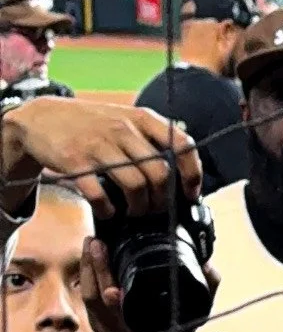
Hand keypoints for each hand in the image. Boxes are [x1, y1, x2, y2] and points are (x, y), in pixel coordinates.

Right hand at [0, 100, 201, 218]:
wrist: (41, 118)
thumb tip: (179, 175)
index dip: (192, 174)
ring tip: (134, 213)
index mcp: (141, 118)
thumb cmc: (90, 125)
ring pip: (136, 186)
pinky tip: (108, 211)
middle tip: (155, 211)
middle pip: (160, 174)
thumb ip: (150, 140)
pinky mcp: (76, 161)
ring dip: (139, 208)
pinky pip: (101, 195)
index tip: (190, 194)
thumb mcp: (124, 119)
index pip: (182, 144)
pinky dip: (108, 210)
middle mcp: (123, 128)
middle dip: (162, 201)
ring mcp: (99, 145)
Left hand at [79, 234, 219, 331]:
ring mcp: (104, 328)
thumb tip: (209, 265)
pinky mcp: (96, 322)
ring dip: (87, 268)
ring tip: (90, 243)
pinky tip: (87, 256)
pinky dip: (86, 275)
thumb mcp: (195, 318)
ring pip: (89, 298)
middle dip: (96, 272)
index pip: (129, 318)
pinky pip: (87, 297)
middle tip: (97, 245)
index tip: (112, 290)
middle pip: (99, 302)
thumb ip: (205, 291)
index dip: (115, 306)